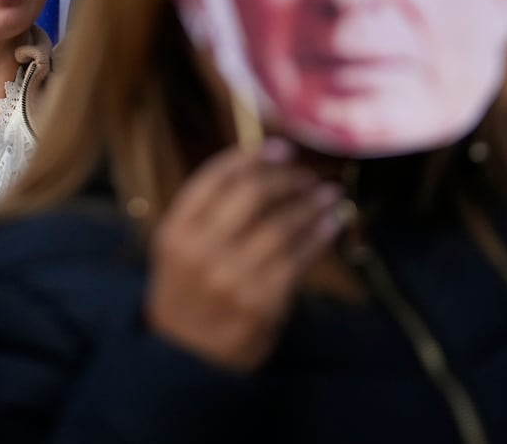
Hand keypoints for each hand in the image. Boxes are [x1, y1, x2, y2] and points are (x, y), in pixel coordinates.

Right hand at [146, 140, 343, 372]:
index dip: (252, 157)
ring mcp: (230, 278)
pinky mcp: (260, 303)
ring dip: (311, 205)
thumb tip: (264, 164)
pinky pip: (297, 260)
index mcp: (176, 230)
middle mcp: (199, 251)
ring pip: (280, 226)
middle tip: (307, 175)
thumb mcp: (182, 248)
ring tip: (328, 194)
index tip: (281, 148)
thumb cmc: (189, 292)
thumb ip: (211, 211)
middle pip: (251, 195)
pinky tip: (330, 225)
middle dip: (286, 178)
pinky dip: (318, 236)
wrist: (185, 358)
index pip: (215, 178)